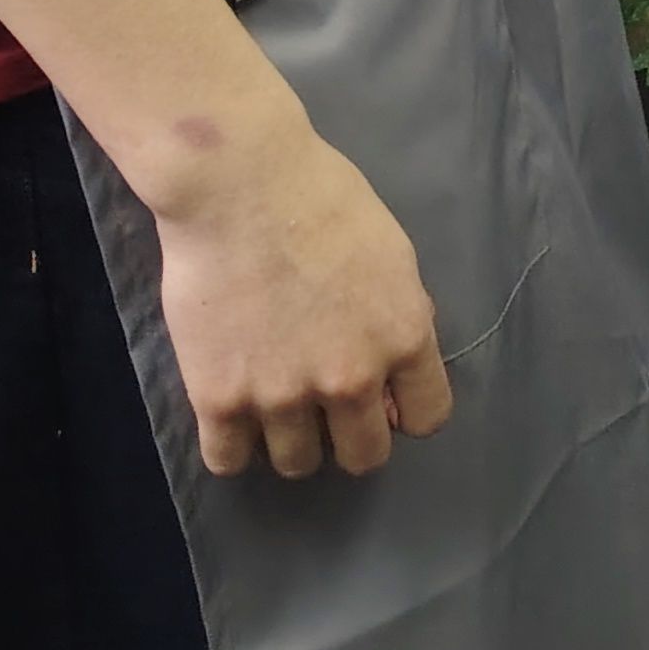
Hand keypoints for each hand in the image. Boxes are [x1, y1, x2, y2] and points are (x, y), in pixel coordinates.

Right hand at [151, 113, 452, 478]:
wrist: (240, 185)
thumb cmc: (323, 199)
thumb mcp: (393, 255)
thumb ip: (402, 316)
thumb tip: (399, 369)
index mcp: (403, 338)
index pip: (429, 419)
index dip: (406, 411)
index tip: (384, 398)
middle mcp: (351, 379)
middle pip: (363, 456)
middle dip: (351, 435)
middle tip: (326, 407)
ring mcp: (283, 394)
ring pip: (297, 464)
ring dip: (290, 440)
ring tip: (274, 404)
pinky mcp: (220, 398)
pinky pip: (228, 461)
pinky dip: (233, 447)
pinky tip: (233, 417)